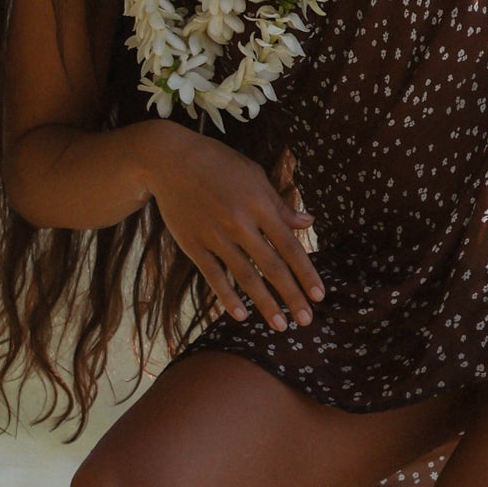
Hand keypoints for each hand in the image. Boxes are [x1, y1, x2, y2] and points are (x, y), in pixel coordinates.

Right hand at [140, 125, 323, 334]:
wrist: (168, 160)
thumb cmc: (217, 163)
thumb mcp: (254, 175)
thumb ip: (280, 204)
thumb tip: (308, 222)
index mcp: (260, 204)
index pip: (290, 246)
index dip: (306, 273)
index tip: (319, 296)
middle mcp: (240, 223)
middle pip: (272, 266)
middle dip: (292, 296)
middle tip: (306, 321)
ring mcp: (215, 236)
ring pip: (246, 276)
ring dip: (265, 304)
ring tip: (281, 326)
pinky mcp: (193, 244)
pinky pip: (214, 276)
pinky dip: (228, 297)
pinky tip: (241, 315)